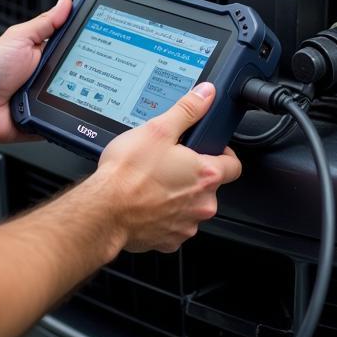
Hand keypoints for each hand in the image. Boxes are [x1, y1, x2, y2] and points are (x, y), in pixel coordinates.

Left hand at [0, 0, 72, 143]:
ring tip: (70, 89)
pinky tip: (67, 109)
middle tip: (81, 66)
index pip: (73, 45)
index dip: (86, 42)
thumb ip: (44, 22)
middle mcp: (48, 74)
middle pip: (79, 71)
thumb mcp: (20, 38)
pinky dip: (68, 115)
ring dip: (77, 93)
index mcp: (44, 53)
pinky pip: (65, 118)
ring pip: (76, 95)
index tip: (100, 36)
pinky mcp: (46, 118)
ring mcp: (48, 97)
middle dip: (85, 69)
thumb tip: (66, 2)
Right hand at [90, 83, 242, 252]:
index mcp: (205, 175)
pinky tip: (145, 202)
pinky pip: (172, 225)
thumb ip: (187, 110)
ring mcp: (186, 225)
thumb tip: (206, 94)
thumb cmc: (128, 174)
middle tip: (169, 161)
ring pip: (190, 206)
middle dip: (192, 174)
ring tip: (152, 181)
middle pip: (209, 186)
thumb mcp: (158, 129)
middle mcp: (201, 204)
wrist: (103, 211)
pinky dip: (162, 215)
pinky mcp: (168, 241)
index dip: (223, 153)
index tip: (209, 149)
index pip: (234, 165)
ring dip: (177, 195)